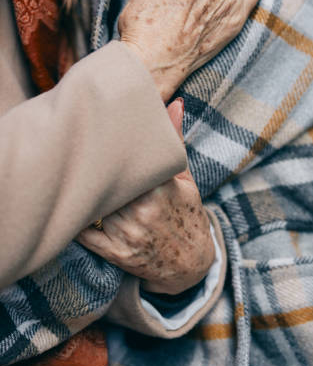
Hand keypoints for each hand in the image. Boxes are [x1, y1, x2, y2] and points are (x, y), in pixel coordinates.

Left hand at [76, 98, 214, 294]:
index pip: (124, 166)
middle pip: (104, 186)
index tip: (91, 136)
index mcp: (160, 189)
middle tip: (71, 150)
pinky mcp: (117, 254)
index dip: (104, 152)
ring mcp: (128, 235)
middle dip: (90, 170)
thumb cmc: (186, 213)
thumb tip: (175, 103)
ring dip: (82, 192)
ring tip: (68, 172)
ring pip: (93, 207)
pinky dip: (76, 221)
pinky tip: (69, 206)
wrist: (191, 262)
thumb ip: (174, 140)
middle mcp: (143, 213)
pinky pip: (86, 236)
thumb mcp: (184, 177)